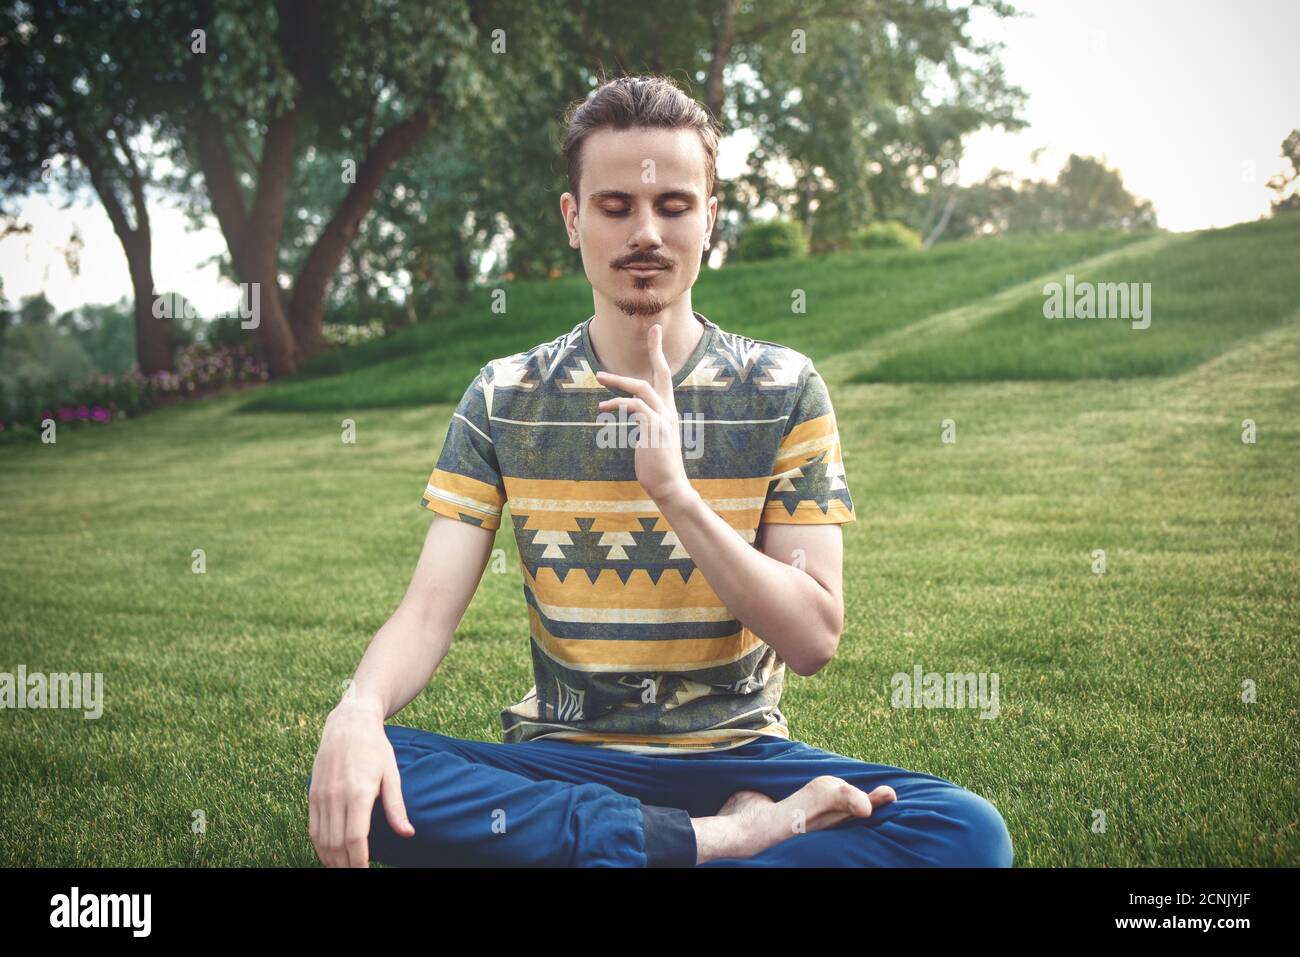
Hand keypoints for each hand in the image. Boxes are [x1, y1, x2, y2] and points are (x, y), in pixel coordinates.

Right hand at [308, 699, 414, 866]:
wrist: (349, 723)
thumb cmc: (375, 748)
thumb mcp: (391, 774)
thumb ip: (396, 807)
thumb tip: (408, 833)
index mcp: (358, 792)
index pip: (356, 838)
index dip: (360, 860)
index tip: (366, 872)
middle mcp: (336, 796)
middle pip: (336, 844)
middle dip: (345, 865)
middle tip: (356, 873)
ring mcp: (321, 795)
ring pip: (322, 839)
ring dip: (331, 859)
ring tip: (344, 868)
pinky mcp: (312, 793)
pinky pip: (312, 828)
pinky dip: (319, 846)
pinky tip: (329, 855)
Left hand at [595, 322, 691, 504]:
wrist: (669, 487)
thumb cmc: (657, 467)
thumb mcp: (650, 439)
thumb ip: (644, 422)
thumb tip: (633, 412)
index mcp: (667, 411)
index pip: (665, 377)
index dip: (660, 354)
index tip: (657, 333)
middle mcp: (668, 411)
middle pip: (662, 373)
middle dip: (657, 349)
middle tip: (652, 329)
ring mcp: (663, 419)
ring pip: (643, 388)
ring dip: (619, 381)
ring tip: (599, 376)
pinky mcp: (655, 430)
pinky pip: (636, 408)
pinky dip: (619, 403)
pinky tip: (604, 406)